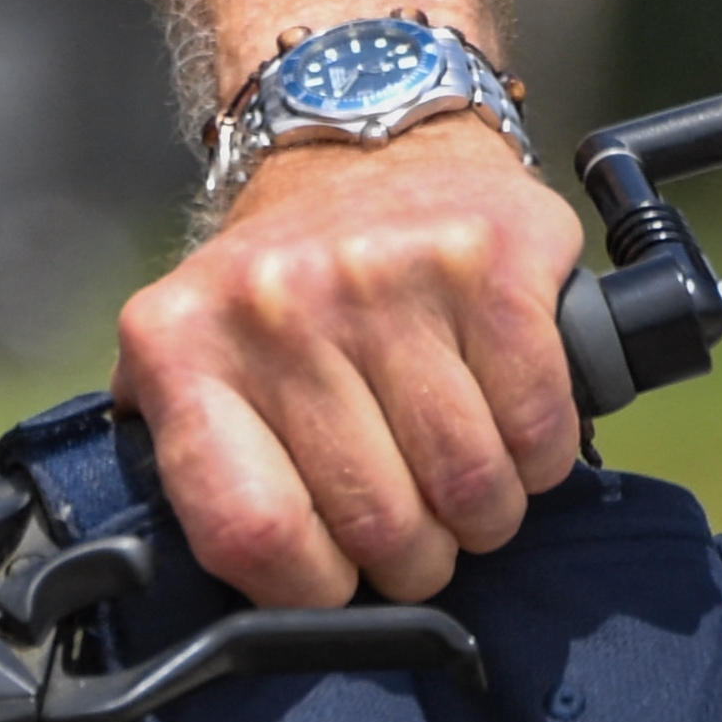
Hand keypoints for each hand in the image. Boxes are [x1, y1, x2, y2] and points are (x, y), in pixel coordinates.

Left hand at [110, 116, 588, 607]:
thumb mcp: (189, 358)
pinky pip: (541, 434)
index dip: (312, 588)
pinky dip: (539, 454)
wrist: (355, 133)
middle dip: (414, 553)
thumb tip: (229, 587)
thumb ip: (190, 462)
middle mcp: (274, 303)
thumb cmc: (283, 283)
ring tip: (454, 464)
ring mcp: (381, 277)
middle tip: (410, 511)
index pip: (252, 536)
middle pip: (383, 530)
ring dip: (483, 510)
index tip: (333, 572)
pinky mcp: (487, 262)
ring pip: (473, 493)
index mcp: (181, 345)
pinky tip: (503, 414)